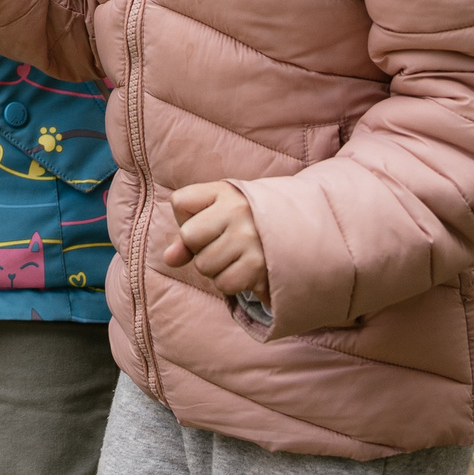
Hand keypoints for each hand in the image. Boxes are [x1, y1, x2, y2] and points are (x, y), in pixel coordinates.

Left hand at [160, 182, 267, 297]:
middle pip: (188, 237)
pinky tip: (245, 271)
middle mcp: (238, 211)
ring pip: (203, 265)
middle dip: (200, 248)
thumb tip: (169, 259)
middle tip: (224, 244)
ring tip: (237, 257)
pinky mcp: (259, 265)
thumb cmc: (250, 225)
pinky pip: (224, 283)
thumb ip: (187, 236)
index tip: (209, 221)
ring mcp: (250, 238)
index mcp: (225, 191)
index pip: (180, 202)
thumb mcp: (219, 217)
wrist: (304, 236)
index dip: (187, 218)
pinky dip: (231, 283)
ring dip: (216, 268)